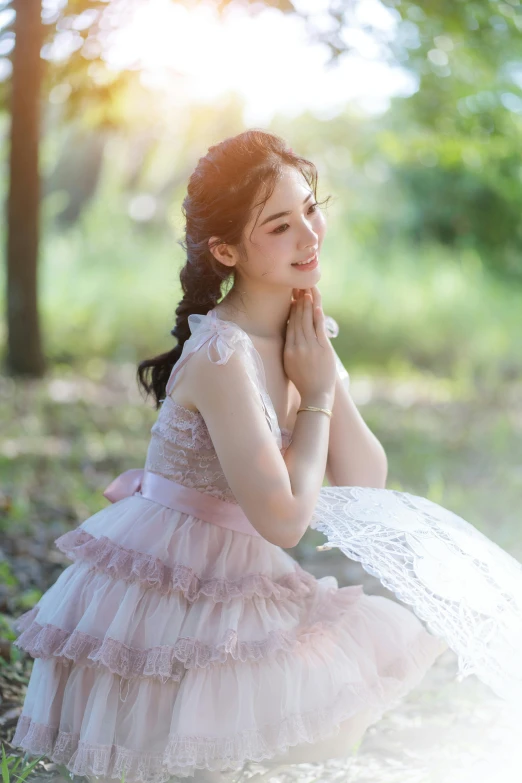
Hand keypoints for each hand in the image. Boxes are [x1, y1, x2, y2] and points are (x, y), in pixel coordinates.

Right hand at [284, 286, 336, 402]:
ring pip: (307, 321)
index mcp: (288, 351)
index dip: (291, 310)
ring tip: (306, 292)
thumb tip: (291, 331)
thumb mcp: (289, 364)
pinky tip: (316, 305)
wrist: (315, 395)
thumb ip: (289, 348)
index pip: (289, 325)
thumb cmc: (303, 380)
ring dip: (307, 305)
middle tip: (298, 287)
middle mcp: (297, 347)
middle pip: (297, 319)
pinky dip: (317, 316)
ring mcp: (310, 347)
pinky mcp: (323, 349)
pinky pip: (318, 328)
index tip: (291, 298)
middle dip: (298, 302)